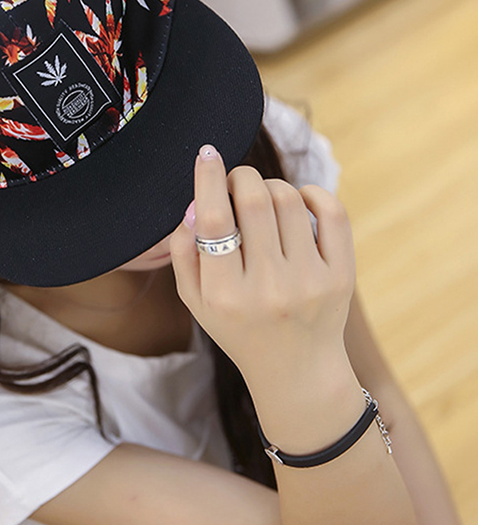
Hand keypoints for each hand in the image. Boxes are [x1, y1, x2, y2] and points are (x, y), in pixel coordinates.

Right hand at [170, 144, 356, 389]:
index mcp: (225, 295)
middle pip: (253, 201)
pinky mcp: (341, 276)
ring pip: (288, 200)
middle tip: (234, 184)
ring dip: (269, 186)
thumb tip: (194, 204)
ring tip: (261, 200)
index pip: (214, 221)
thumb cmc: (238, 328)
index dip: (208, 179)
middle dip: (239, 177)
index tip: (206, 153)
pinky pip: (332, 213)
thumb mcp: (195, 302)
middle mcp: (268, 288)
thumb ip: (184, 253)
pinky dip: (312, 193)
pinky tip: (298, 200)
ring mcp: (309, 281)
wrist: (297, 371)